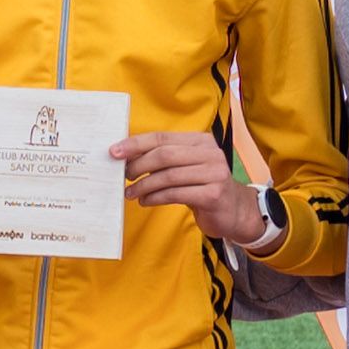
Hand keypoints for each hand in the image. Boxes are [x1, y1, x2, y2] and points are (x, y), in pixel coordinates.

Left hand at [115, 128, 266, 247]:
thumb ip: (165, 159)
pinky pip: (176, 194)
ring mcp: (214, 173)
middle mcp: (210, 153)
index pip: (162, 137)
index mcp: (201, 141)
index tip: (114, 152)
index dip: (136, 144)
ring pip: (168, 176)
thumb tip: (127, 157)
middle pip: (164, 155)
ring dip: (144, 186)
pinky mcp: (214, 194)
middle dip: (138, 165)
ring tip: (130, 193)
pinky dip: (155, 198)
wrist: (234, 211)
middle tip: (124, 177)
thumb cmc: (203, 186)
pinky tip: (145, 201)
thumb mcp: (186, 167)